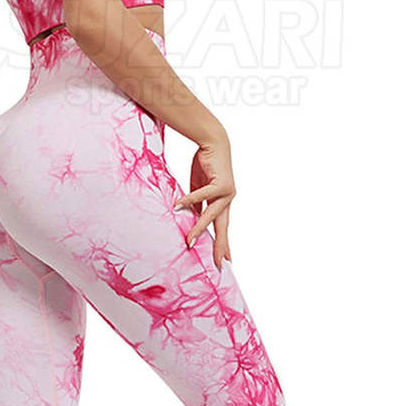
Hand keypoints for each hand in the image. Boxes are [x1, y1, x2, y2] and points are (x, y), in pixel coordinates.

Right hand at [175, 136, 235, 268]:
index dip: (222, 244)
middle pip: (222, 227)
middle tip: (219, 263)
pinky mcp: (221, 183)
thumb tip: (190, 218)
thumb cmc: (206, 164)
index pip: (221, 228)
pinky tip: (178, 207)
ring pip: (212, 216)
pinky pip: (202, 195)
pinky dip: (189, 201)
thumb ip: (197, 204)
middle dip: (220, 246)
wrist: (214, 142)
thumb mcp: (198, 188)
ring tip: (190, 242)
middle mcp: (227, 200)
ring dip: (199, 229)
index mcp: (223, 203)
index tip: (224, 260)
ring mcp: (226, 192)